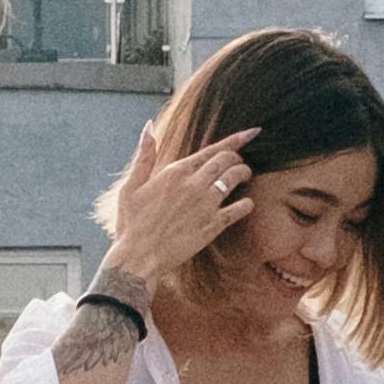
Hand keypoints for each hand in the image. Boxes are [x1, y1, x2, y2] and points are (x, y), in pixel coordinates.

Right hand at [100, 109, 256, 314]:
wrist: (137, 257)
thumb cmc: (131, 223)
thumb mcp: (131, 186)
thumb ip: (144, 155)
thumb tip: (148, 126)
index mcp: (175, 171)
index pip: (213, 149)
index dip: (237, 139)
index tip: (252, 132)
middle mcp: (193, 184)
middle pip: (228, 160)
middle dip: (238, 158)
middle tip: (239, 163)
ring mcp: (205, 204)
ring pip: (235, 178)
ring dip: (244, 174)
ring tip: (245, 177)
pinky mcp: (212, 226)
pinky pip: (240, 209)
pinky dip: (247, 204)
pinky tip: (247, 204)